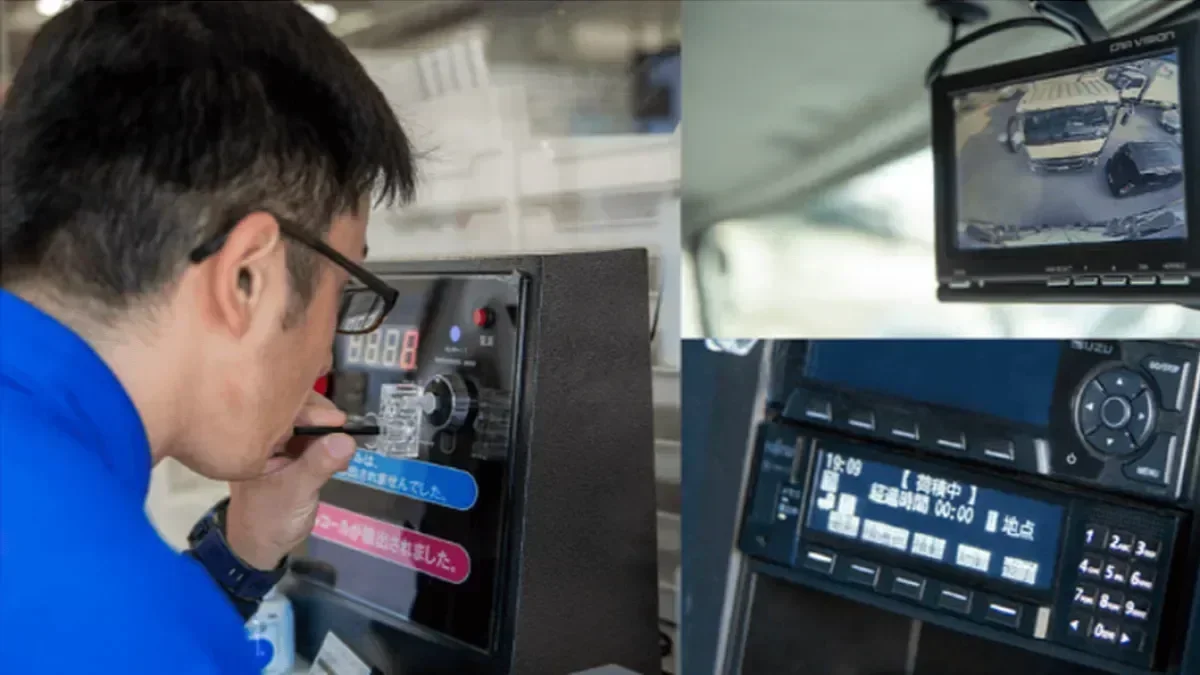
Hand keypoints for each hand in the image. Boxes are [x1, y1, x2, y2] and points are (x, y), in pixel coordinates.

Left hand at [224, 391, 356, 569]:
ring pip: (308, 425)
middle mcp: (265, 437)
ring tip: (343, 452)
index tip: (338, 420)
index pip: (283, 408)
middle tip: (343, 432)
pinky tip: (340, 459)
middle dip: (324, 419)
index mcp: (254, 438)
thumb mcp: (296, 490)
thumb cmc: (271, 518)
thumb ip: (319, 464)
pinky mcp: (294, 456)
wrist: (261, 546)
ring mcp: (280, 446)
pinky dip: (329, 445)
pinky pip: (314, 440)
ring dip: (330, 433)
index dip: (312, 409)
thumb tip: (346, 439)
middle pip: (297, 410)